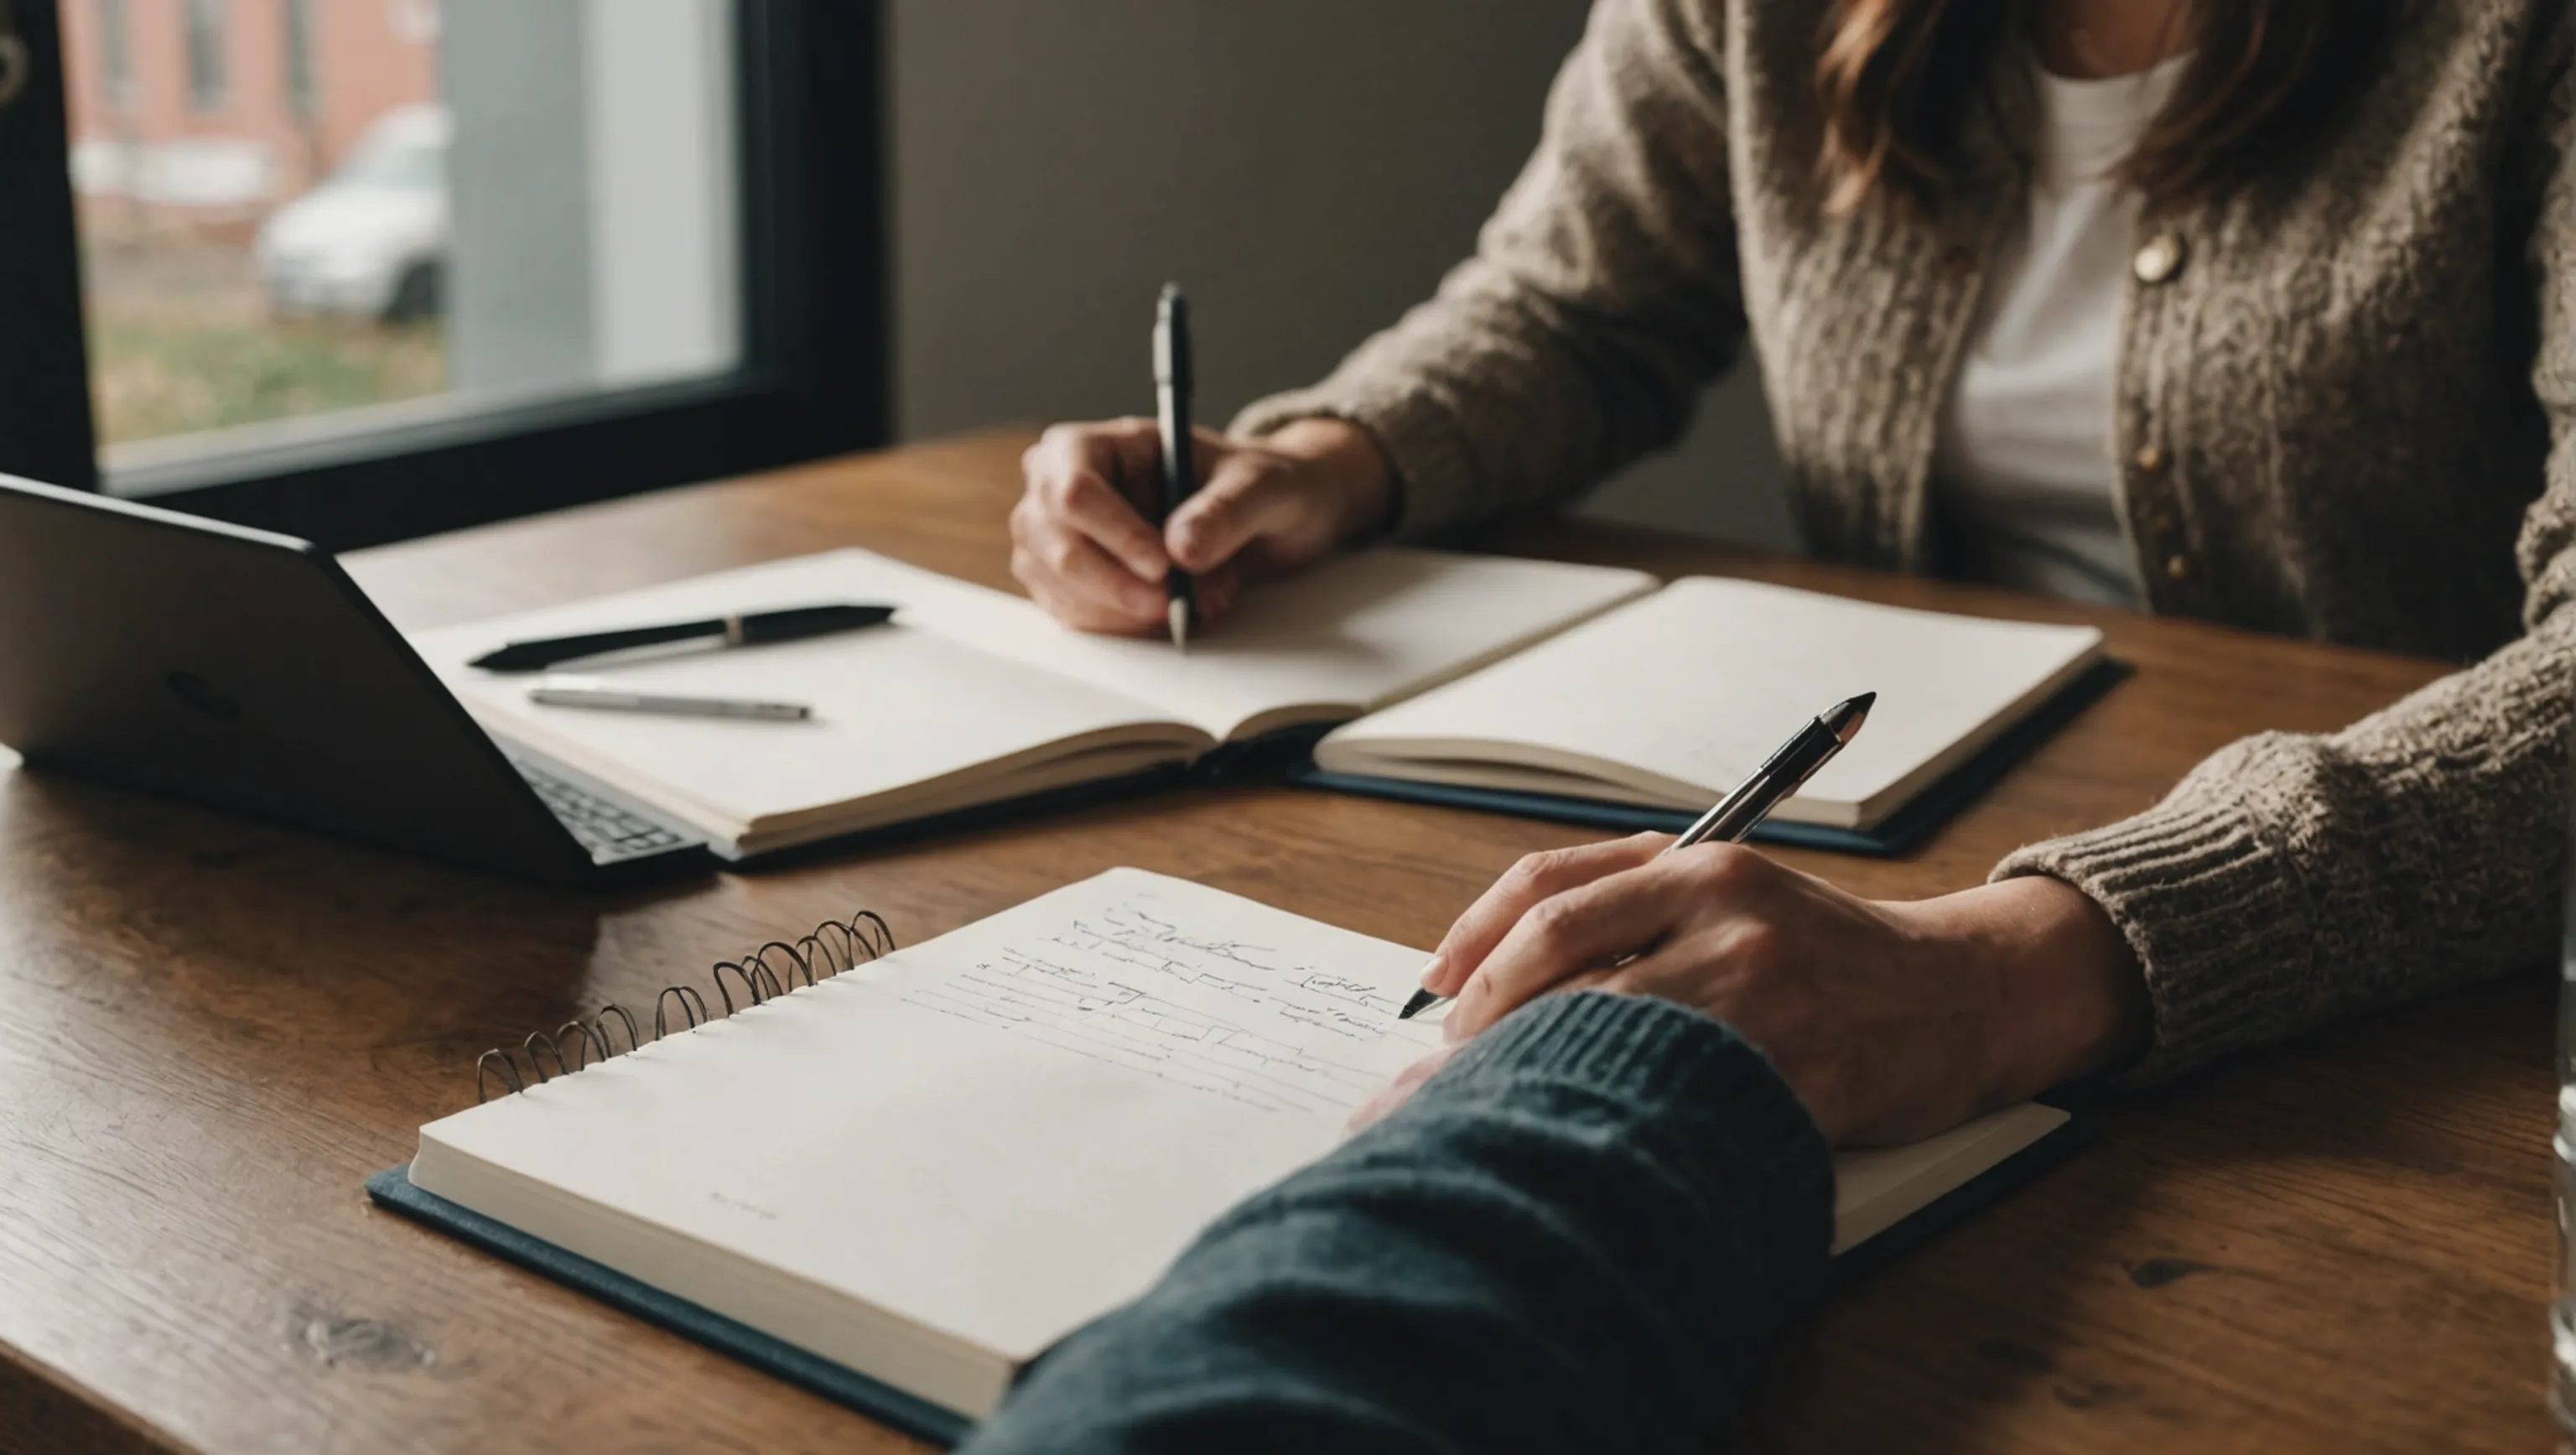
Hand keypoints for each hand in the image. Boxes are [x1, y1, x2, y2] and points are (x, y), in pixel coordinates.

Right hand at [1011, 416, 1394, 633]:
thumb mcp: (1264, 485)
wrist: (1271, 519)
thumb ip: (1227, 509)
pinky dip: (1125, 627)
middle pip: (1054, 543)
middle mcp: (1066, 487)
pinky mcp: (1074, 582)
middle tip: (1176, 603)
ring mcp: (1062, 537)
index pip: (1073, 487)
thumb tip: (1182, 549)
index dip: (1113, 532)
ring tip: (1194, 600)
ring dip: (1127, 611)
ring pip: (1061, 587)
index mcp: (1104, 444)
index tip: (1163, 566)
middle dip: (1118, 585)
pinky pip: (1076, 617)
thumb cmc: (1261, 484)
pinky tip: (1172, 613)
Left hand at [1386, 835, 2147, 1144]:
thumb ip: (1632, 909)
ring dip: (1530, 1075)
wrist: (1961, 998)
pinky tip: (1580, 1145)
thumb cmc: (1827, 954)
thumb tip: (1491, 970)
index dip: (1472, 943)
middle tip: (1441, 1069)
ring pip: (1603, 1032)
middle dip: (1481, 1020)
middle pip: (1557, 959)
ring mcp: (1764, 995)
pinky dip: (1614, 1123)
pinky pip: (1678, 1101)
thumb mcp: (1734, 895)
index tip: (1432, 996)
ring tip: (1485, 1111)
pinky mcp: (1797, 1074)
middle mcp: (1727, 915)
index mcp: (1702, 866)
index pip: (1549, 889)